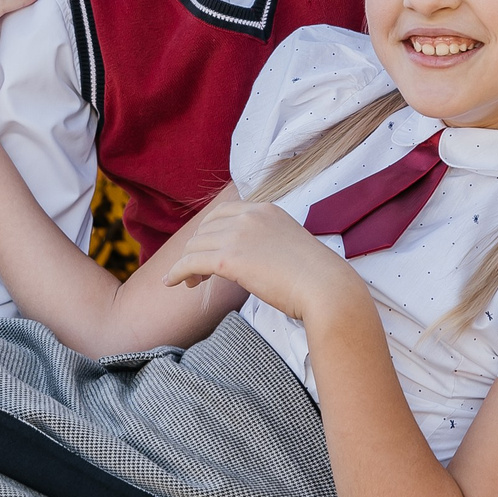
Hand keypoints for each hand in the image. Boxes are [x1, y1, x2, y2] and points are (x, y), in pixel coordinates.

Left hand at [166, 198, 359, 328]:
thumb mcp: (289, 245)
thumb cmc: (315, 277)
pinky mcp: (229, 257)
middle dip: (197, 248)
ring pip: (195, 245)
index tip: (207, 251)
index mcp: (265, 209)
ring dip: (188, 263)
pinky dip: (177, 272)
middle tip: (196, 272)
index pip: (222, 213)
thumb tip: (251, 258)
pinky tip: (171, 283)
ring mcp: (238, 234)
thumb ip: (266, 242)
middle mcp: (249, 215)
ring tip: (191, 282)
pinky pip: (190, 261)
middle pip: (205, 228)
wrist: (326, 288)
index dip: (209, 232)